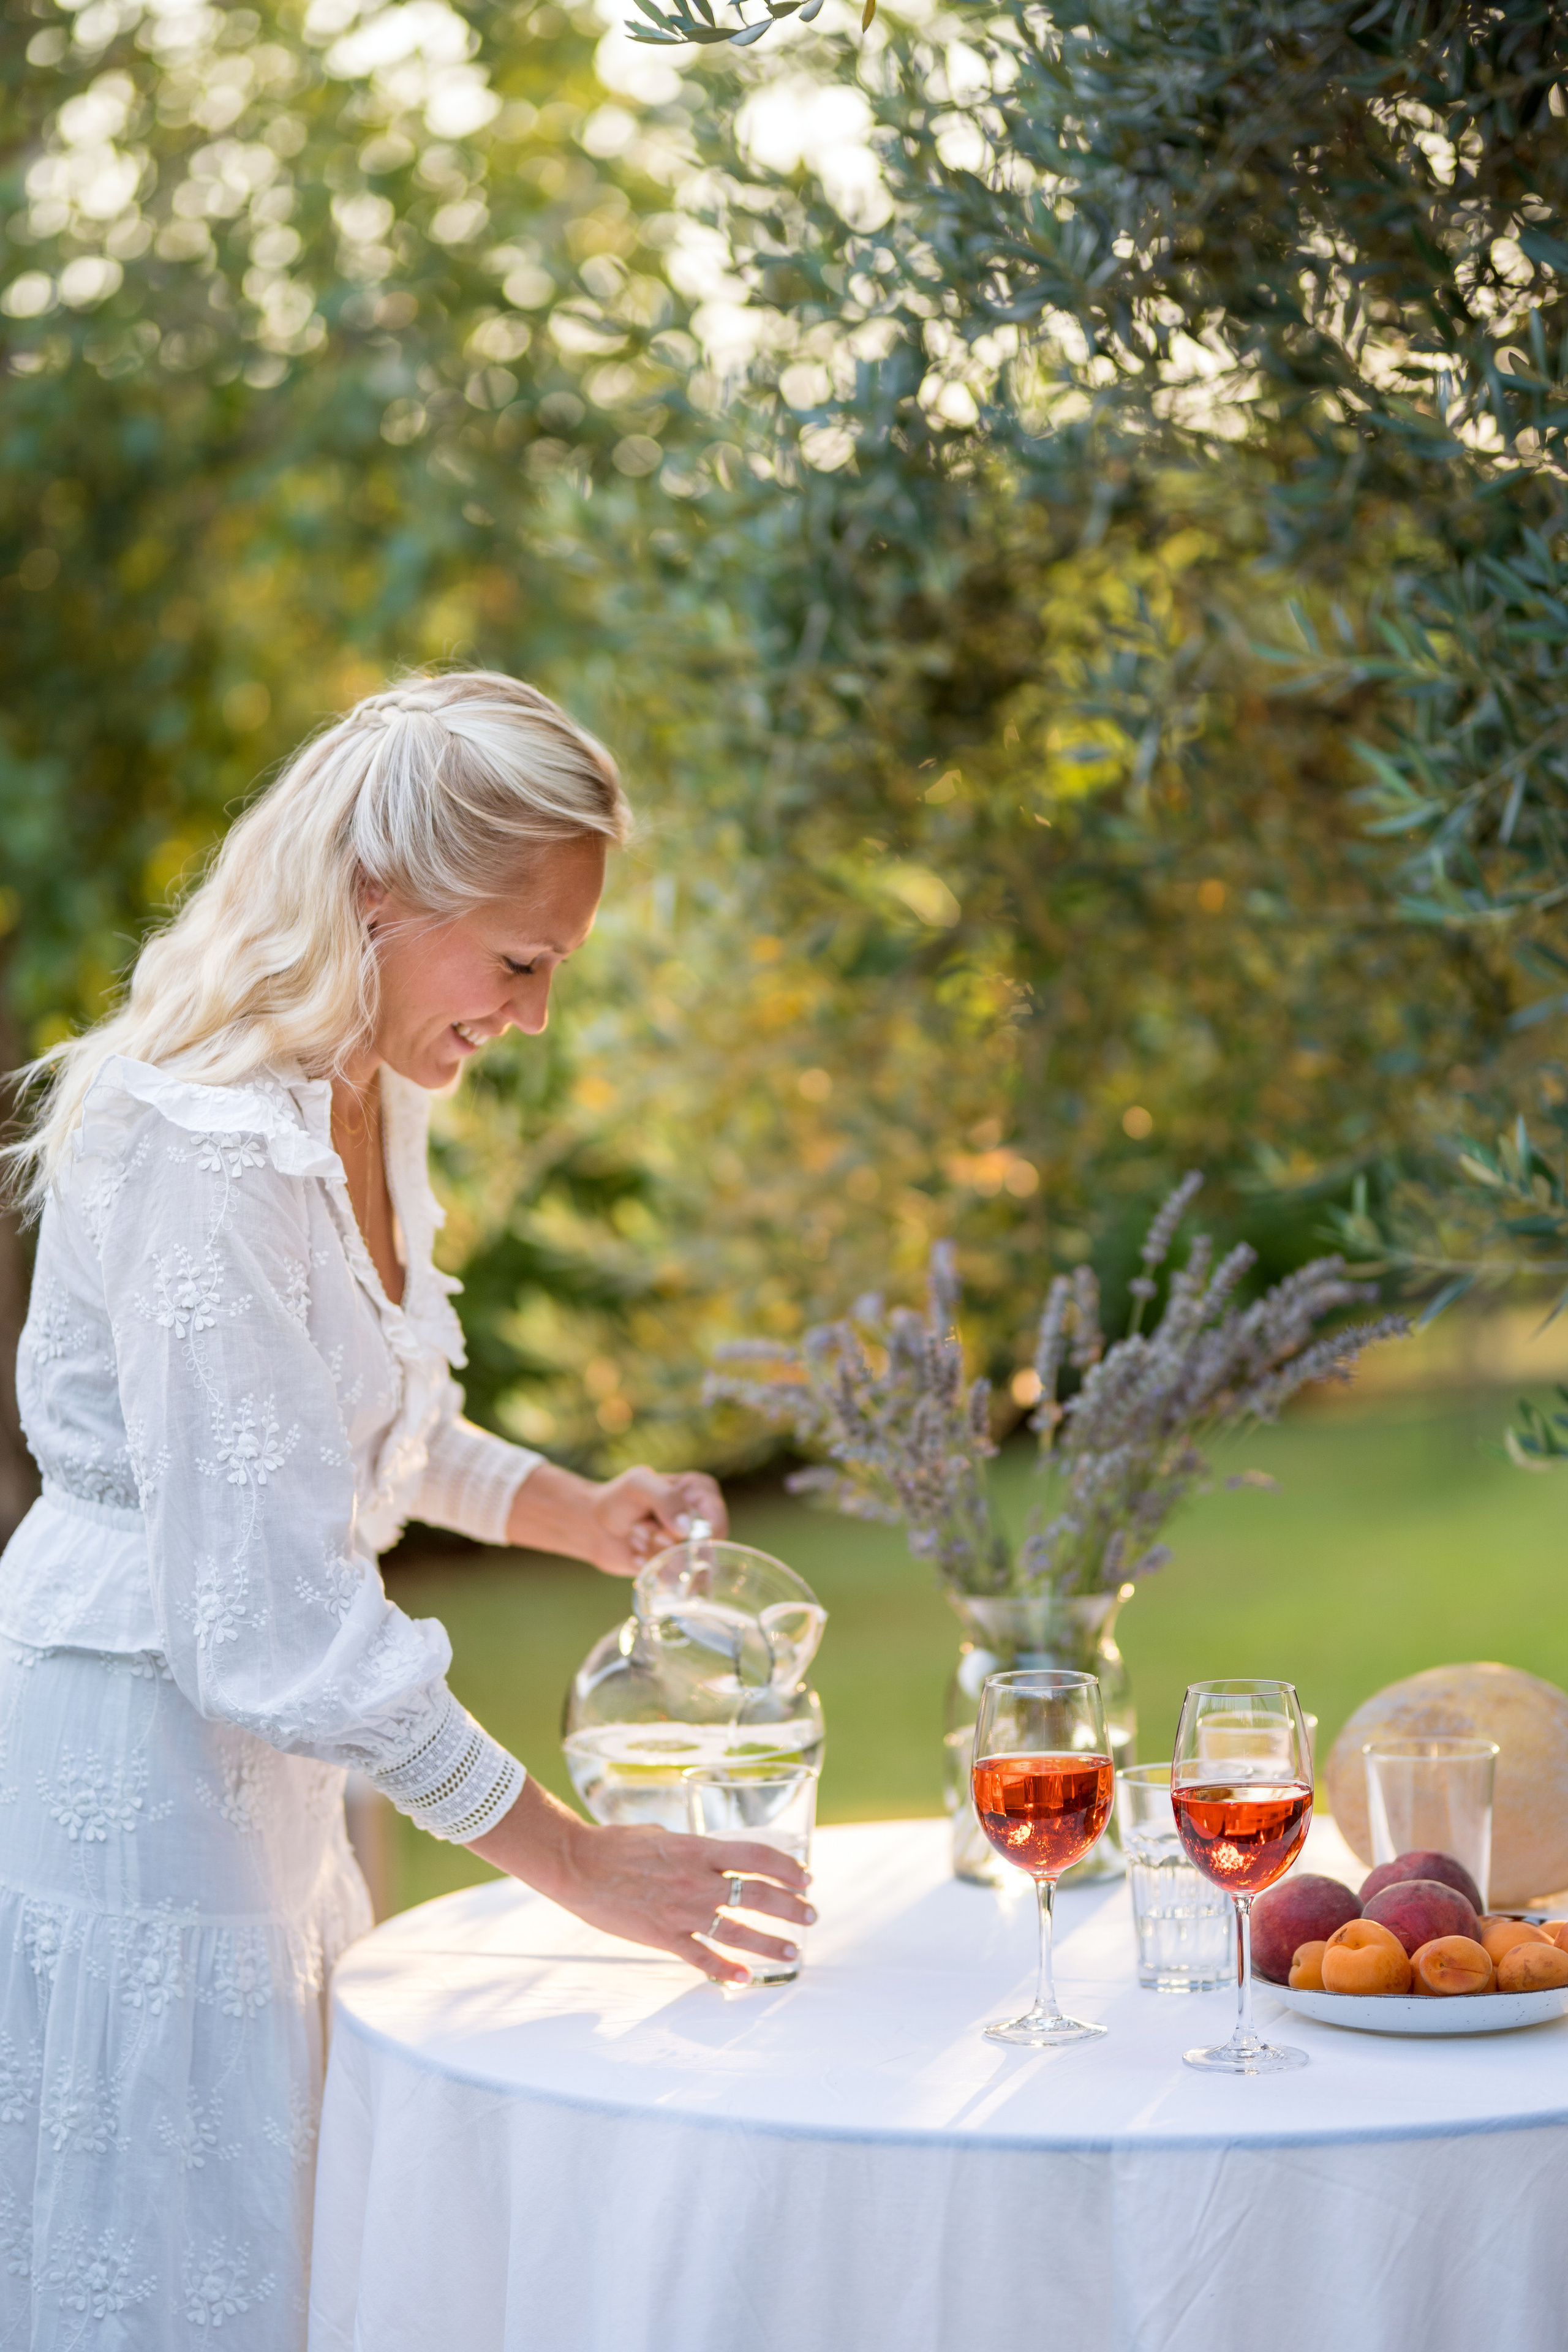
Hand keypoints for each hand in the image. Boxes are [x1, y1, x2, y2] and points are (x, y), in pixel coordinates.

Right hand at [468, 1778, 814, 1987]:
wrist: (577, 1865)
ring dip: (770, 1942)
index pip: (756, 1856)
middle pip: (757, 1894)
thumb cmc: (617, 1844)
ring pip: (738, 1931)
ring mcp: (681, 1912)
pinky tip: (746, 1979)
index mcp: (698, 1849)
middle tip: (811, 1915)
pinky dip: (725, 1971)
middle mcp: (696, 1880)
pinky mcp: (663, 1937)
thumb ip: (693, 1849)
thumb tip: (715, 1855)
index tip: (805, 1877)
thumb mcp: (664, 1835)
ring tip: (793, 1951)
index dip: (786, 1867)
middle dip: (790, 1906)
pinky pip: (701, 1958)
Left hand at [505, 1461, 726, 1576]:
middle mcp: (702, 1519)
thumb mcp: (639, 1484)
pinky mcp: (677, 1568)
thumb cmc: (617, 1498)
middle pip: (700, 1550)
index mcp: (701, 1492)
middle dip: (663, 1543)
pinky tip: (637, 1554)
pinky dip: (650, 1568)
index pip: (716, 1524)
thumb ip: (665, 1499)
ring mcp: (690, 1545)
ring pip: (685, 1567)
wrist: (594, 1525)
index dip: (694, 1537)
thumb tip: (687, 1530)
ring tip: (637, 1537)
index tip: (667, 1533)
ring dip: (653, 1554)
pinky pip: (673, 1580)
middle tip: (640, 1527)